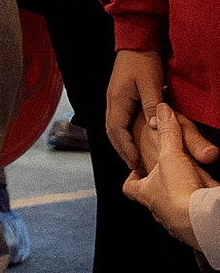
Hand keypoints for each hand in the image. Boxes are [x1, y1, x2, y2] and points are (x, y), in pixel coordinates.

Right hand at [110, 49, 171, 174]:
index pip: (117, 130)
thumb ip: (151, 105)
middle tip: (134, 166)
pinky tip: (132, 139)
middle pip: (111, 132)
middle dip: (122, 150)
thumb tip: (152, 128)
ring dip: (121, 144)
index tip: (136, 162)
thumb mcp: (151, 83)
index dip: (126, 148)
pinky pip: (117, 121)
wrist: (136, 43)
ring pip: (113, 128)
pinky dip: (122, 135)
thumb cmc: (142, 61)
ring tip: (133, 157)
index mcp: (117, 100)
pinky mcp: (119, 97)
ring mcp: (114, 99)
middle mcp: (112, 102)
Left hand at [123, 102, 219, 246]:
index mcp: (145, 194)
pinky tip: (204, 194)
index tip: (137, 167)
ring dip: (182, 195)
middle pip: (154, 196)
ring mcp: (176, 220)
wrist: (202, 221)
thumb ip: (167, 132)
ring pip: (175, 206)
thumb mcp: (171, 155)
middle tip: (170, 173)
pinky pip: (194, 212)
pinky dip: (197, 204)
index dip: (132, 177)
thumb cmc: (179, 192)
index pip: (130, 187)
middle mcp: (158, 210)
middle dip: (161, 185)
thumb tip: (162, 109)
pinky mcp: (194, 226)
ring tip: (191, 183)